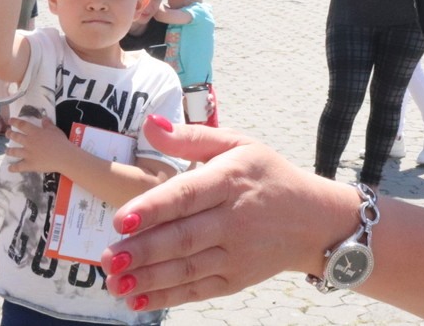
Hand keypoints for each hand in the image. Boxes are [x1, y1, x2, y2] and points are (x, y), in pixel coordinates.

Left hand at [6, 116, 73, 174]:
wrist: (63, 156)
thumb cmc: (61, 142)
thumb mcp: (55, 130)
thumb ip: (48, 124)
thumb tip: (43, 118)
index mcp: (35, 132)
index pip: (22, 125)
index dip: (15, 122)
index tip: (10, 120)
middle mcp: (28, 142)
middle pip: (16, 137)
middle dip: (10, 134)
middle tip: (7, 133)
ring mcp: (27, 154)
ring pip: (14, 151)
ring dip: (9, 151)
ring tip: (6, 151)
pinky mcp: (29, 164)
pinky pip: (19, 166)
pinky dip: (13, 168)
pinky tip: (9, 168)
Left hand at [101, 117, 356, 310]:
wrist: (316, 220)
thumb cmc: (268, 176)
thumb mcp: (238, 144)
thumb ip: (191, 137)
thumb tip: (150, 124)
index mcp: (230, 180)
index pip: (188, 195)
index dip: (154, 207)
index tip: (121, 218)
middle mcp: (234, 220)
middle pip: (182, 237)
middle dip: (142, 250)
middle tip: (107, 257)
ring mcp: (236, 254)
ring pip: (186, 268)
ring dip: (147, 278)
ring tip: (114, 282)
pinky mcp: (236, 279)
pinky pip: (197, 290)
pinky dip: (167, 297)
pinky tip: (137, 298)